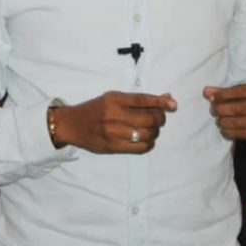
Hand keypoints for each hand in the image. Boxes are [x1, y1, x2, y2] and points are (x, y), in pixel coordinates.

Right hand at [52, 91, 176, 153]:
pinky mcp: (112, 146)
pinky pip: (139, 148)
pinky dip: (149, 144)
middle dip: (160, 119)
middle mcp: (114, 114)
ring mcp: (113, 132)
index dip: (161, 102)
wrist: (72, 124)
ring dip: (155, 132)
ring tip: (152, 130)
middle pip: (149, 118)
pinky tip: (147, 140)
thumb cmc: (96, 109)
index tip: (173, 105)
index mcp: (115, 99)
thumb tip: (167, 97)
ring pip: (146, 134)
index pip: (143, 99)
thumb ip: (138, 99)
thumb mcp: (114, 98)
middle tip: (159, 119)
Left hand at [203, 83, 245, 140]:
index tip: (212, 97)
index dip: (222, 95)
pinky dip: (231, 132)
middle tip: (213, 110)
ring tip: (218, 120)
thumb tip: (206, 91)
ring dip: (224, 122)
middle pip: (238, 108)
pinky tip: (225, 129)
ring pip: (240, 123)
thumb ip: (231, 90)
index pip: (239, 91)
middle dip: (221, 110)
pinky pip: (244, 134)